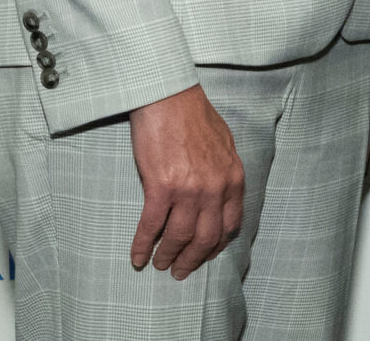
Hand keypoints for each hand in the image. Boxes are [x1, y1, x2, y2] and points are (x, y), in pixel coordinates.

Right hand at [128, 84, 243, 278]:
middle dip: (192, 260)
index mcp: (232, 178)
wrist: (170, 97)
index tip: (206, 255)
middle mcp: (215, 188)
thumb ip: (224, 173)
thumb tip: (218, 196)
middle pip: (206, 238)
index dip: (217, 245)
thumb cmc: (194, 117)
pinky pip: (151, 226)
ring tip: (158, 264)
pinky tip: (136, 257)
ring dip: (167, 256)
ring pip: (179, 237)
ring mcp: (189, 189)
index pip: (231, 224)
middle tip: (180, 271)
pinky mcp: (161, 187)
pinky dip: (142, 245)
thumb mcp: (224, 146)